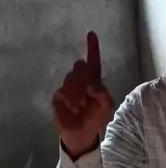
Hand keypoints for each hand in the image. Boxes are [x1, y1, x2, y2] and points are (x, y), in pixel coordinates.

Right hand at [52, 32, 113, 156]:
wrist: (82, 133)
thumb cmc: (95, 117)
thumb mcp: (106, 106)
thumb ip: (103, 94)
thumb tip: (91, 85)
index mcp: (94, 80)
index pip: (93, 61)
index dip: (92, 47)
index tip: (91, 34)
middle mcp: (80, 80)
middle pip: (79, 66)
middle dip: (84, 78)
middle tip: (88, 94)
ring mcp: (68, 87)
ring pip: (71, 78)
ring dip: (78, 94)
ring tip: (81, 107)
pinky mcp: (58, 95)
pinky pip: (63, 91)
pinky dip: (70, 100)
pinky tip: (73, 109)